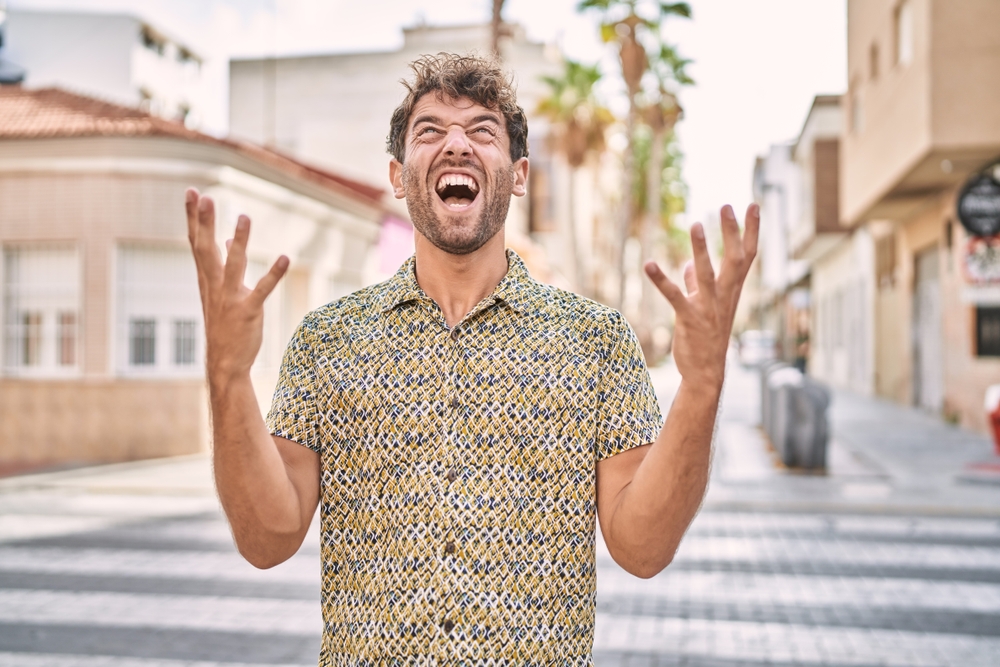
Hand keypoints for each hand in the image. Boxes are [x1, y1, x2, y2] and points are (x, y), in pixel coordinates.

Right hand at [185, 188, 288, 382]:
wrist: (224, 362)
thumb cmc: (224, 324)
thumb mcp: (220, 291)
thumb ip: (224, 263)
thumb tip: (229, 238)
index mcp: (207, 279)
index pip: (197, 242)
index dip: (193, 217)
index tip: (191, 191)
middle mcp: (214, 286)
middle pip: (206, 248)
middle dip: (205, 222)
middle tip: (204, 195)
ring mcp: (230, 298)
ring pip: (233, 264)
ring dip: (240, 241)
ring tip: (244, 216)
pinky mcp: (248, 311)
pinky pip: (262, 290)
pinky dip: (273, 274)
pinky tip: (284, 257)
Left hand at [644, 204, 758, 388]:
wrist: (706, 371)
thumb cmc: (706, 337)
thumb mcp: (704, 306)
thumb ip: (696, 283)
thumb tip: (688, 266)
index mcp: (731, 290)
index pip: (747, 256)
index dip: (751, 230)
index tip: (754, 204)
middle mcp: (724, 296)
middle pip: (734, 260)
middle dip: (731, 233)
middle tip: (726, 206)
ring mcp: (708, 307)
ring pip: (707, 274)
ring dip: (701, 249)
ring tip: (695, 224)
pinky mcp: (690, 319)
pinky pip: (675, 296)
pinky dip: (662, 280)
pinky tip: (649, 264)